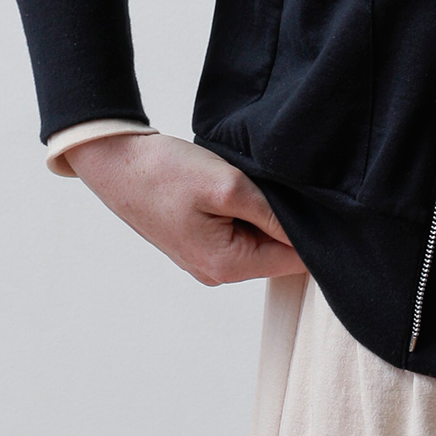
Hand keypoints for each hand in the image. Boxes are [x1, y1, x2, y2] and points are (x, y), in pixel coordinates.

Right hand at [67, 131, 306, 285]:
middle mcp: (218, 272)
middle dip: (286, 220)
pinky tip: (236, 187)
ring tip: (254, 182)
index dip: (313, 232)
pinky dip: (244, 210)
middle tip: (285, 183)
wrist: (115, 163)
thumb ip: (272, 214)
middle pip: (277, 252)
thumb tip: (310, 233)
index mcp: (227, 266)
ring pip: (258, 239)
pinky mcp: (198, 242)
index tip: (320, 202)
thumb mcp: (228, 186)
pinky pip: (238, 232)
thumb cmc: (165, 173)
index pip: (295, 260)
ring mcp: (206, 259)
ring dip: (263, 213)